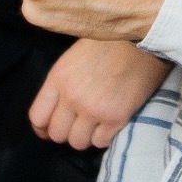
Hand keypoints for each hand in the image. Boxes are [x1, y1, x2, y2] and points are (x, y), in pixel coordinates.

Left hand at [29, 39, 172, 149]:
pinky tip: (111, 123)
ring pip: (78, 142)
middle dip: (66, 131)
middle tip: (79, 124)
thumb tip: (58, 106)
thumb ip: (62, 82)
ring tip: (96, 123)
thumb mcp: (75, 56)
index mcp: (59, 78)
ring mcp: (94, 109)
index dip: (43, 128)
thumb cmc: (110, 42)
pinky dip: (105, 136)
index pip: (37, 117)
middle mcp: (72, 97)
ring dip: (86, 136)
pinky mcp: (116, 118)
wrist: (144, 38)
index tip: (50, 129)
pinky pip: (101, 142)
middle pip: (57, 134)